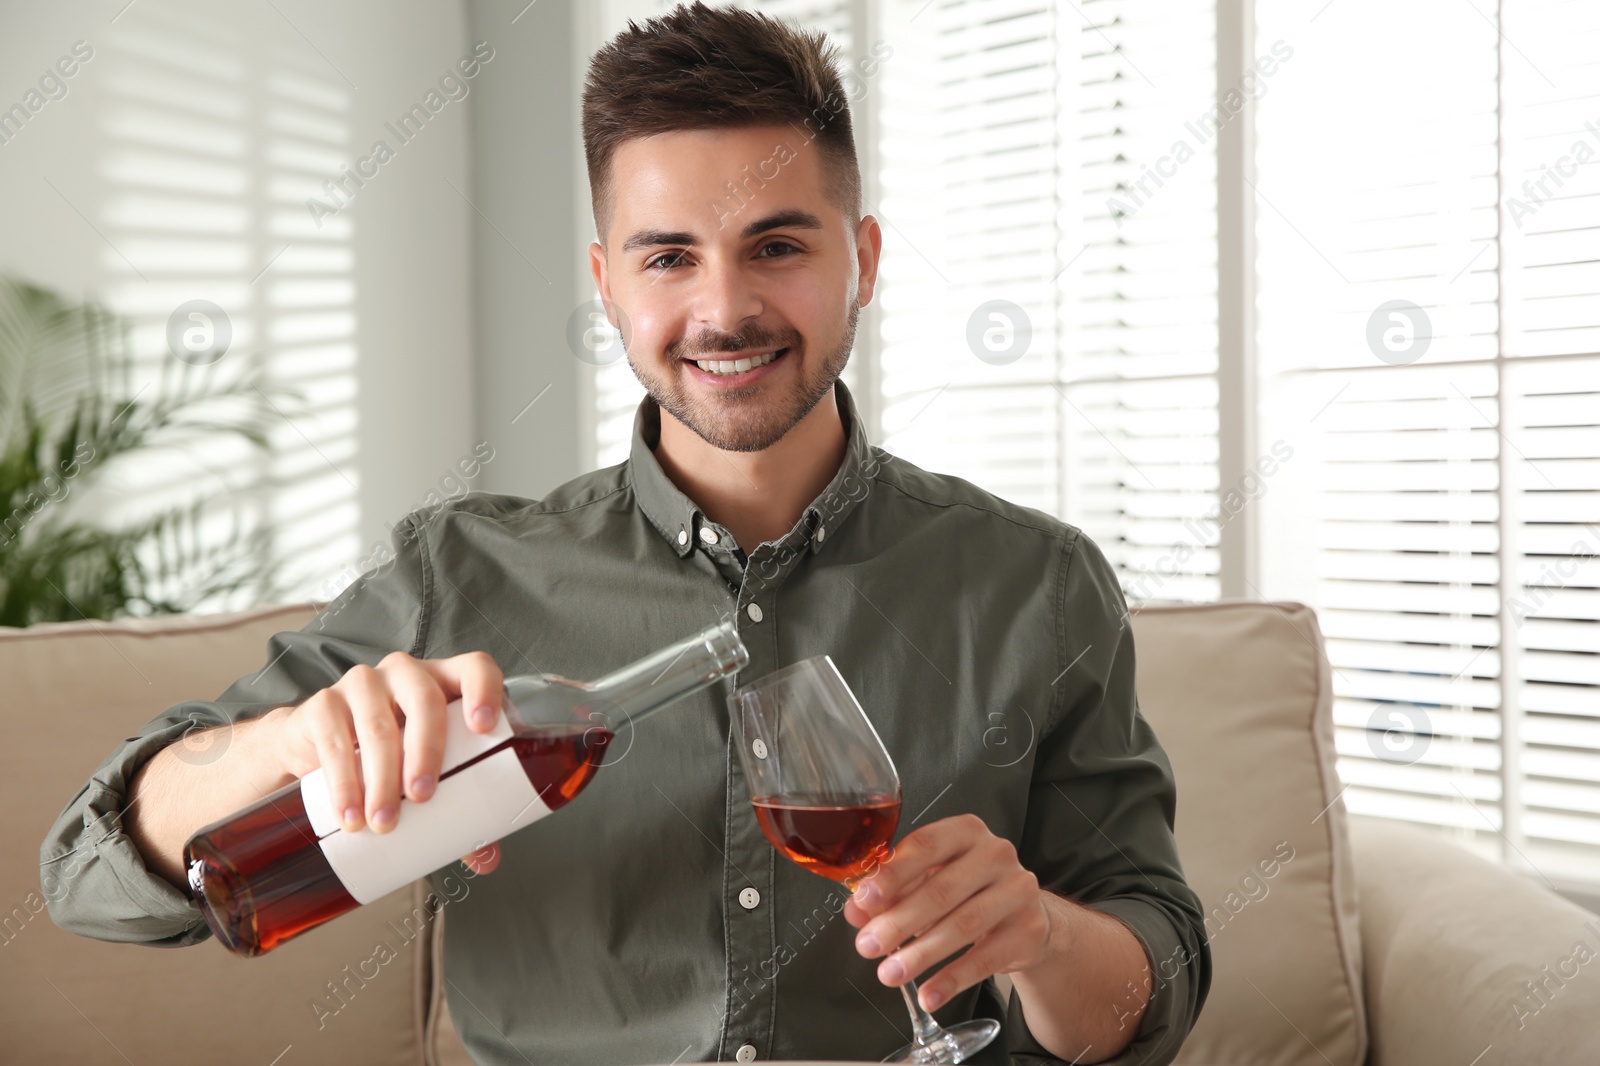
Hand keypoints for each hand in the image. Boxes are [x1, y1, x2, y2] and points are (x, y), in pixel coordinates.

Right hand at [267, 650, 505, 873]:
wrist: (313, 748)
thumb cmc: (387, 754)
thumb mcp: (423, 770)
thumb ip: (459, 811)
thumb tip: (485, 859)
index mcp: (444, 683)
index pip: (475, 668)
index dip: (483, 690)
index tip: (483, 727)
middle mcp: (405, 675)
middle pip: (425, 700)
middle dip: (426, 752)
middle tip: (422, 797)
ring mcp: (362, 684)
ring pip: (378, 726)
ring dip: (382, 779)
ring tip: (384, 821)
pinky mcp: (323, 704)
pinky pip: (335, 741)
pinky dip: (344, 783)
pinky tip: (349, 814)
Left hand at [845, 812, 1053, 1011]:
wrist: (1024, 916)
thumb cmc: (967, 891)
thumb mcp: (928, 881)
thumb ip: (891, 892)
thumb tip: (856, 911)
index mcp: (965, 831)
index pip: (925, 845)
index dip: (892, 873)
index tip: (864, 899)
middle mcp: (996, 854)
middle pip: (941, 890)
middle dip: (899, 921)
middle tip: (868, 945)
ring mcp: (1017, 890)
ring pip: (963, 925)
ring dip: (921, 954)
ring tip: (890, 973)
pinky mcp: (1029, 929)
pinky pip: (986, 958)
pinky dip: (952, 979)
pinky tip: (929, 994)